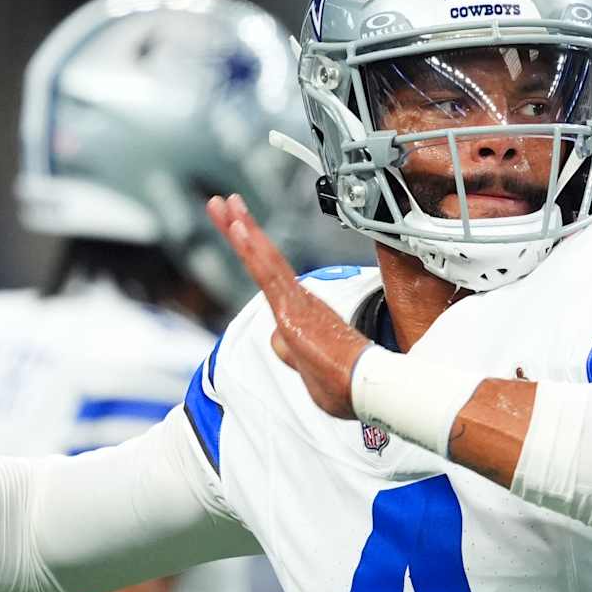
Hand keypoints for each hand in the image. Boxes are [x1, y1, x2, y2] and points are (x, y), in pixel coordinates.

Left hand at [207, 194, 371, 418]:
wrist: (368, 387)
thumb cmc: (347, 385)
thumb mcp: (311, 373)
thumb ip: (292, 355)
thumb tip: (279, 344)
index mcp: (304, 314)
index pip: (272, 277)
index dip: (255, 253)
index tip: (241, 231)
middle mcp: (300, 301)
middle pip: (265, 260)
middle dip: (242, 230)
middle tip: (224, 205)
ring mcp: (296, 302)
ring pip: (264, 259)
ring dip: (241, 230)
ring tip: (223, 205)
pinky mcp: (293, 307)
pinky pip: (269, 272)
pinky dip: (252, 248)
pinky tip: (237, 227)